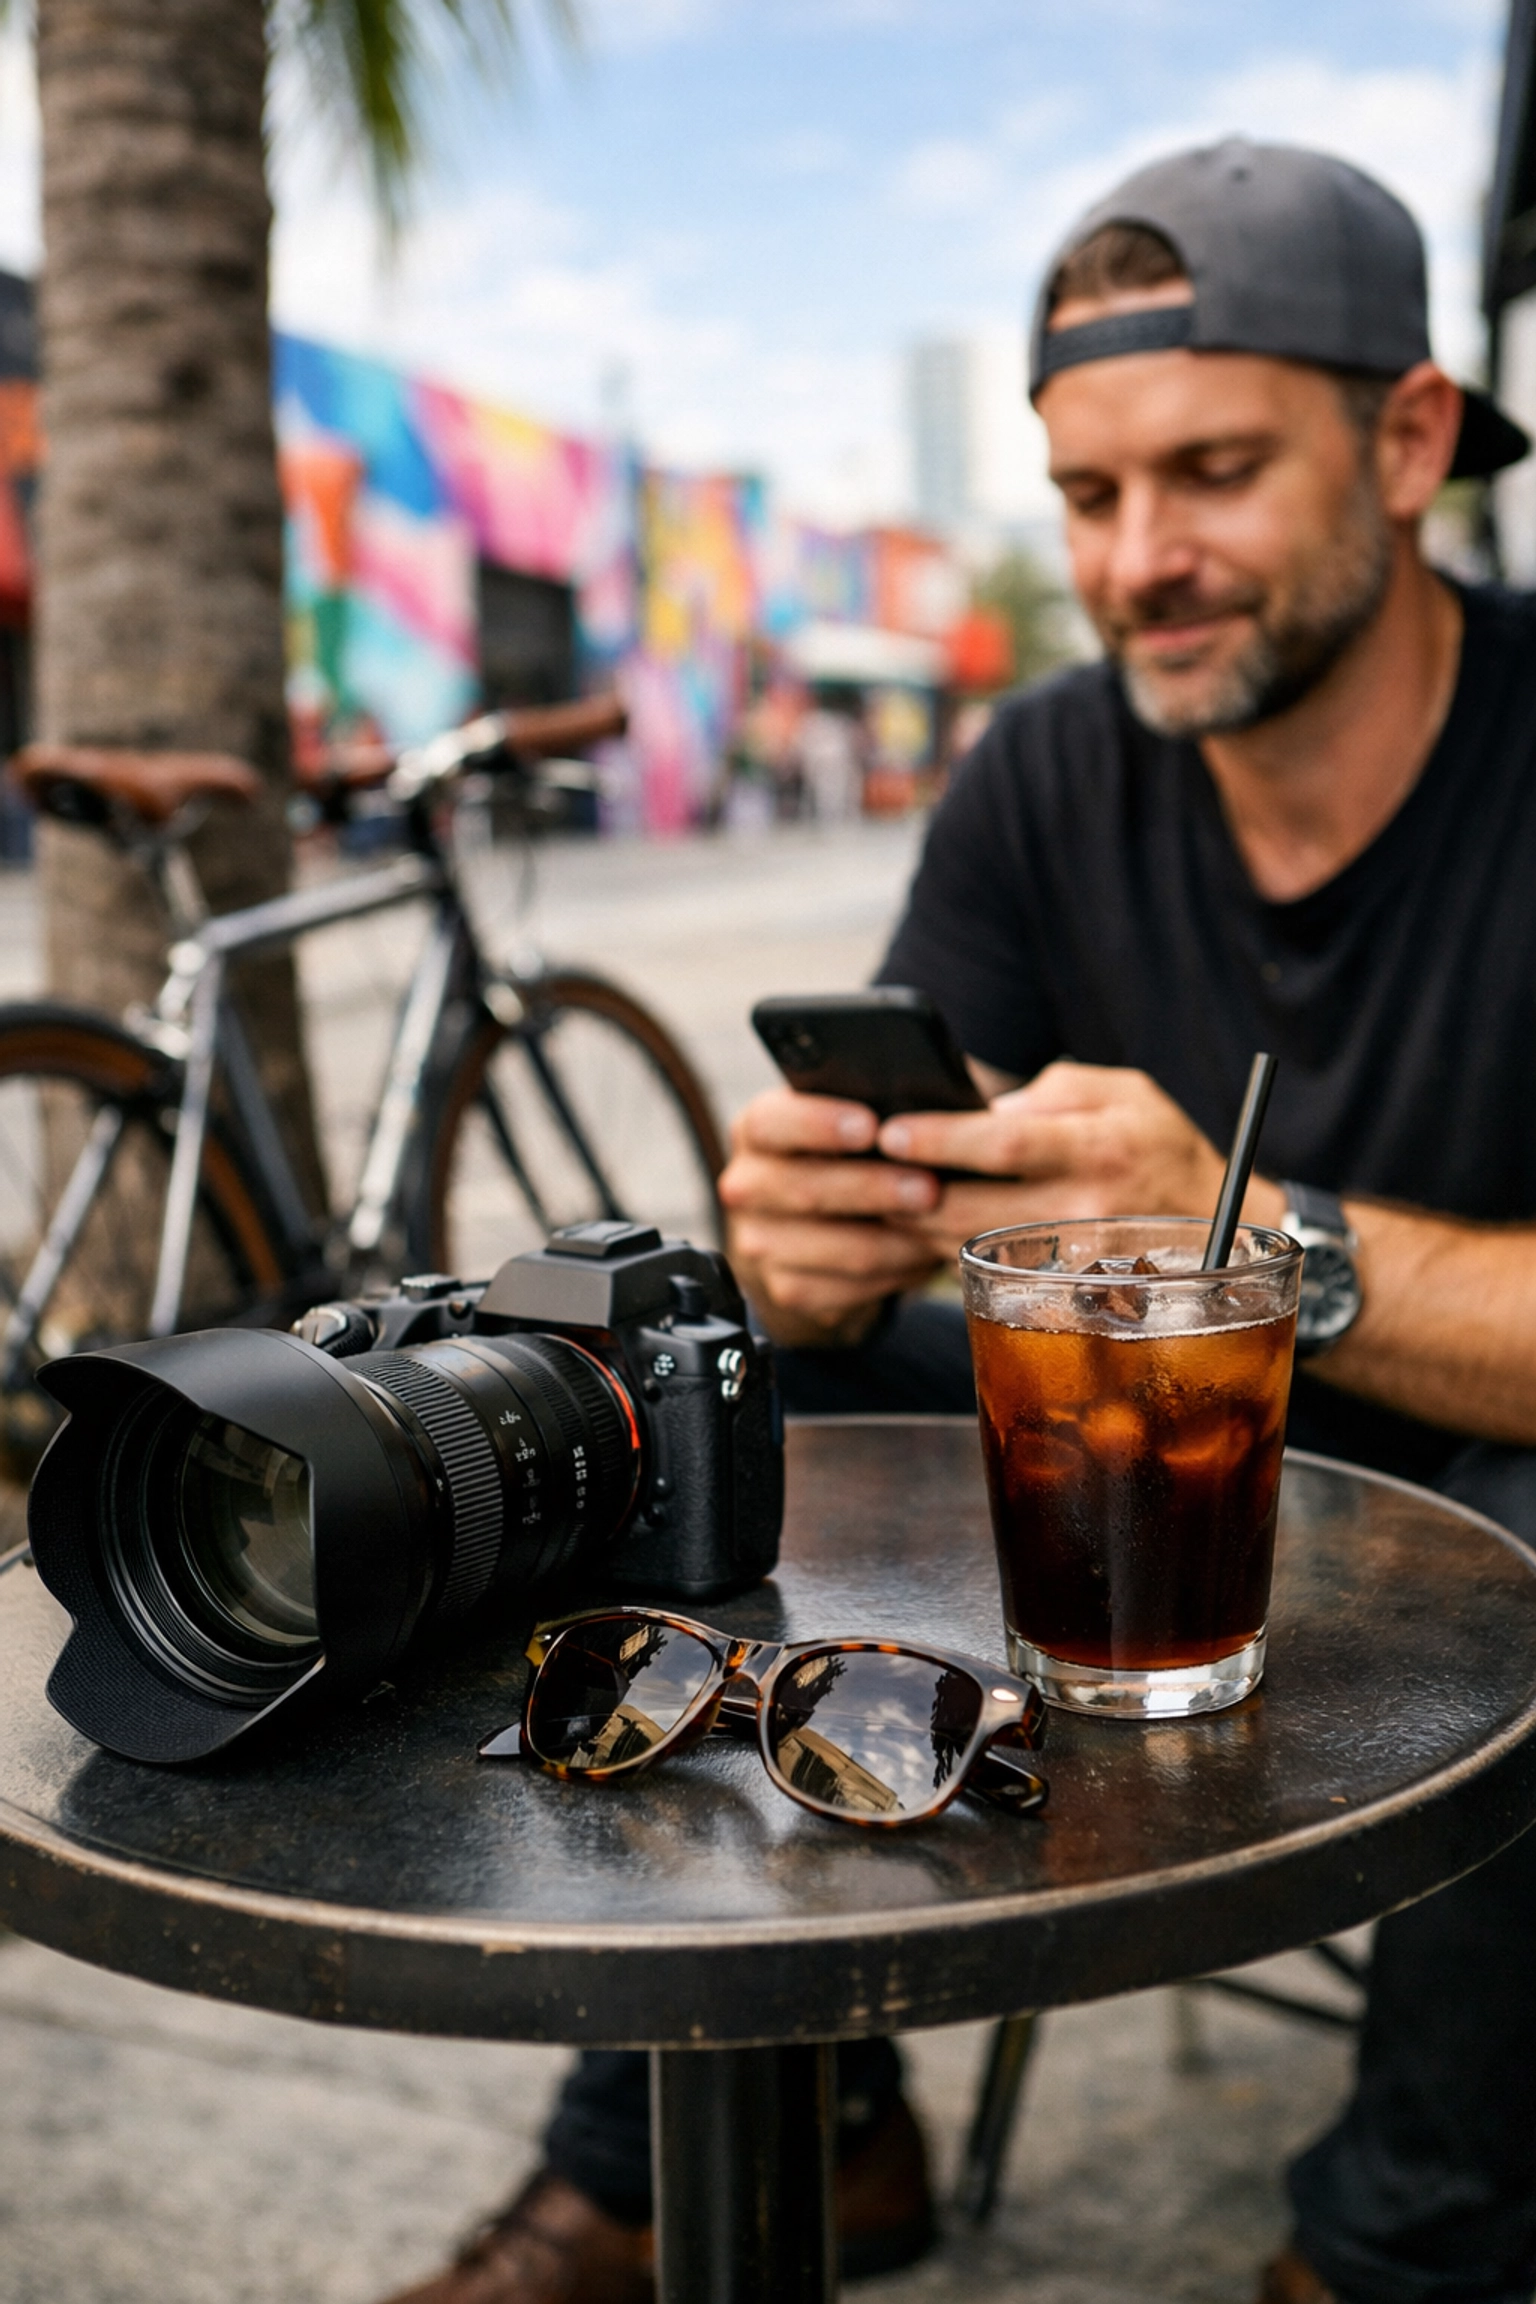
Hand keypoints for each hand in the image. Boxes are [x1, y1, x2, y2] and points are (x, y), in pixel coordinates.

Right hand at [719, 1087, 945, 1342]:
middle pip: (804, 1189)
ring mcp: (759, 1242)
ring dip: (894, 1240)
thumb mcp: (856, 1118)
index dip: (818, 1124)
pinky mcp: (784, 1288)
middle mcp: (747, 1185)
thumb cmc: (852, 1156)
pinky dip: (891, 1275)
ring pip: (832, 1246)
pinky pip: (842, 1289)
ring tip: (941, 1226)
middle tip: (929, 1188)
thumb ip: (877, 1106)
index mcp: (759, 1130)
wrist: (819, 1225)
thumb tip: (923, 1104)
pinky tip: (920, 1256)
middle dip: (873, 1189)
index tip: (870, 1127)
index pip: (772, 1123)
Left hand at [876, 1060, 1282, 1260]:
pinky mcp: (1073, 1297)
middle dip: (906, 1192)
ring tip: (876, 1200)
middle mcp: (1091, 1211)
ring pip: (973, 1251)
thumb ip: (1055, 1091)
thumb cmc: (1163, 1146)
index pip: (1005, 1144)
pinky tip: (917, 1235)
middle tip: (859, 1170)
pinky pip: (993, 1279)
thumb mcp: (1125, 1090)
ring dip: (915, 1230)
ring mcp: (1081, 1264)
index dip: (942, 1139)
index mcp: (1101, 1147)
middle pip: (974, 1210)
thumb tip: (989, 1111)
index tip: (890, 1129)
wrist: (1225, 1224)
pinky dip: (947, 1257)